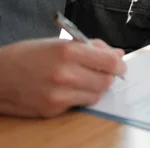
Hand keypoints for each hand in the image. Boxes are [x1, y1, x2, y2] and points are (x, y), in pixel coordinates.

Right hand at [0, 38, 125, 117]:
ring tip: (84, 79)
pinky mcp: (53, 110)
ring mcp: (59, 95)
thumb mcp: (59, 42)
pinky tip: (68, 88)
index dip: (119, 63)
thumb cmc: (27, 55)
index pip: (110, 61)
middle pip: (107, 80)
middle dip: (109, 76)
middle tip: (103, 71)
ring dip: (96, 87)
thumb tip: (117, 54)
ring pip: (96, 95)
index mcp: (68, 51)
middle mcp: (65, 74)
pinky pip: (79, 104)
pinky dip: (80, 97)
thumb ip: (91, 47)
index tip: (119, 63)